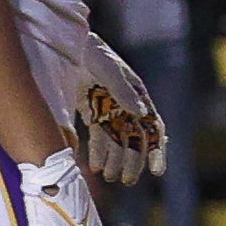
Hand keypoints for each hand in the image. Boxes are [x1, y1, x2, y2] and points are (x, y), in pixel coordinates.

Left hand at [78, 36, 168, 187]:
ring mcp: (110, 110)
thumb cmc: (93, 54)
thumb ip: (123, 91)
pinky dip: (97, 151)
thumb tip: (139, 112)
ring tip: (108, 177)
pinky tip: (93, 166)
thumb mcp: (109, 70)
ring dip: (114, 160)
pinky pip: (98, 136)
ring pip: (116, 141)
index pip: (153, 128)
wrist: (69, 45)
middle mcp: (127, 106)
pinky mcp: (92, 112)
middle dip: (132, 161)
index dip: (157, 150)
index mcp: (138, 96)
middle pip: (135, 140)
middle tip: (126, 180)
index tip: (157, 171)